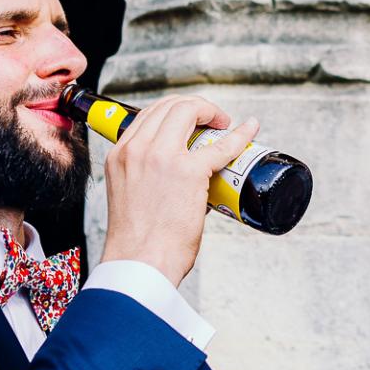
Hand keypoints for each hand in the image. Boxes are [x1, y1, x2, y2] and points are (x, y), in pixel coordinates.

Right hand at [99, 94, 259, 286]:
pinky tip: (249, 130)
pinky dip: (240, 135)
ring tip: (224, 125)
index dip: (175, 110)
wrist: (138, 264)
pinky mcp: (189, 173)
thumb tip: (175, 178)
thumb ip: (143, 178)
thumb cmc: (137, 242)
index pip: (149, 113)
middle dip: (197, 106)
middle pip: (171, 105)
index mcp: (120, 154)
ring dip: (211, 112)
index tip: (191, 119)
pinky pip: (222, 146)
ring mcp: (162, 158)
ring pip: (190, 111)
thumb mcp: (127, 194)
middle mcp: (137, 149)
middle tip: (213, 121)